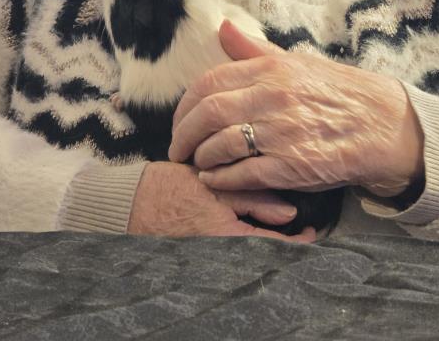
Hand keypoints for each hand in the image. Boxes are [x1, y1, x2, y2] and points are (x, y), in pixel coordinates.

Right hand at [127, 160, 315, 241]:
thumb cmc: (167, 189)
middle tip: (300, 226)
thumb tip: (290, 211)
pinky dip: (248, 238)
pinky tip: (253, 224)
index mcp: (227, 235)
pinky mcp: (202, 250)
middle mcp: (221, 252)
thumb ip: (252, 197)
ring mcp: (211, 254)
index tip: (311, 231)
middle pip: (265, 252)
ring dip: (268, 239)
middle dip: (285, 241)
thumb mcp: (212, 184)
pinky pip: (234, 249)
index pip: (274, 246)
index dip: (298, 242)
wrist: (126, 204)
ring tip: (281, 224)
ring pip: (251, 250)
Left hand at [169, 20, 424, 197]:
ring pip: (220, 145)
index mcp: (272, 70)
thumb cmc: (335, 92)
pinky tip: (213, 179)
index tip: (180, 120)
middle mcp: (274, 97)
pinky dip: (219, 179)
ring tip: (197, 163)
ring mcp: (282, 133)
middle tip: (177, 148)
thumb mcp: (296, 62)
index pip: (209, 82)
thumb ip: (254, 50)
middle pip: (208, 114)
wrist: (380, 126)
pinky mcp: (291, 167)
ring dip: (200, 158)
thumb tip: (223, 27)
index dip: (185, 105)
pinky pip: (241, 174)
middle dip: (183, 134)